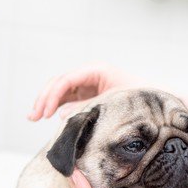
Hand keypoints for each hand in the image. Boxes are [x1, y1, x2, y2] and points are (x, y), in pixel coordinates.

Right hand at [27, 63, 142, 120]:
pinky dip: (55, 106)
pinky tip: (45, 116)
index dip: (53, 95)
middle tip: (34, 116)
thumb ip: (87, 109)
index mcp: (96, 70)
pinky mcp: (86, 93)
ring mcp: (86, 83)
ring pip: (59, 89)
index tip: (46, 113)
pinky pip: (66, 97)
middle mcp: (89, 74)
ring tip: (33, 117)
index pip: (67, 79)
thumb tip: (62, 115)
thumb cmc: (136, 97)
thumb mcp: (112, 103)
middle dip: (45, 98)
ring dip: (46, 102)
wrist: (154, 98)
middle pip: (59, 82)